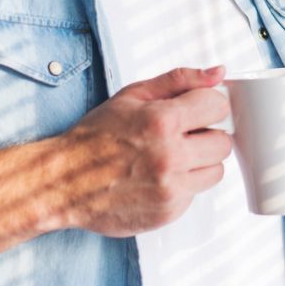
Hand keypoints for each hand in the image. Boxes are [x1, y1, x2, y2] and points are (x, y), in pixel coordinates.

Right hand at [58, 66, 232, 236]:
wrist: (61, 183)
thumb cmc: (97, 137)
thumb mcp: (133, 95)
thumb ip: (180, 79)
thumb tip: (218, 73)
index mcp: (162, 122)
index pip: (219, 106)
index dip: (207, 106)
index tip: (194, 111)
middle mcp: (170, 157)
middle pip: (223, 142)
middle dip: (206, 135)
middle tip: (181, 136)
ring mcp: (170, 188)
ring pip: (216, 170)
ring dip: (199, 163)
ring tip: (170, 157)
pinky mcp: (168, 212)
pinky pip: (196, 194)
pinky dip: (183, 185)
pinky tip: (158, 178)